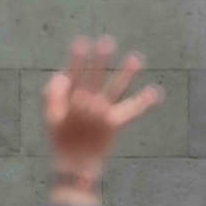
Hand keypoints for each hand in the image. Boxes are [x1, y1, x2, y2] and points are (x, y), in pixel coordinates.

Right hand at [46, 36, 163, 179]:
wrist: (75, 163)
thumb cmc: (61, 139)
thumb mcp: (50, 116)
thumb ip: (53, 94)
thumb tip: (62, 75)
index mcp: (71, 102)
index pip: (75, 75)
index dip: (77, 59)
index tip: (81, 42)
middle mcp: (87, 105)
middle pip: (96, 77)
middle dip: (101, 59)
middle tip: (107, 41)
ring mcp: (102, 114)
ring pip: (116, 89)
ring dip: (126, 73)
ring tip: (136, 58)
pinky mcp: (114, 124)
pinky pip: (131, 111)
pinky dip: (144, 102)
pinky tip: (155, 91)